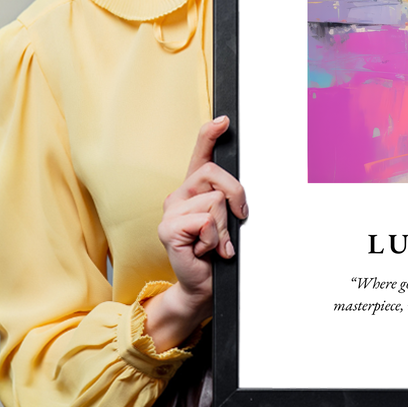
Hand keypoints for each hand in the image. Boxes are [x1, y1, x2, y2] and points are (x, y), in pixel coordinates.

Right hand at [143, 116, 247, 350]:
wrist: (203, 286)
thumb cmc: (217, 253)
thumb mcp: (228, 221)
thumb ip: (229, 201)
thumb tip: (239, 193)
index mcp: (194, 189)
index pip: (200, 154)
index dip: (210, 134)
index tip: (224, 120)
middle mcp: (179, 195)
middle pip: (215, 174)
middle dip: (236, 196)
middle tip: (236, 221)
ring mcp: (170, 211)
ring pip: (215, 201)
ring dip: (224, 227)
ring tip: (215, 243)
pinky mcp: (168, 229)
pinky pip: (205, 221)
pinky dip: (214, 239)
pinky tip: (205, 251)